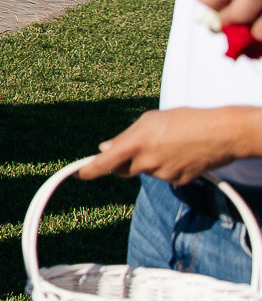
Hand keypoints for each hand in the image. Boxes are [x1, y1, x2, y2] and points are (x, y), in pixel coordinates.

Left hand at [78, 106, 261, 185]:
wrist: (221, 133)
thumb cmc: (184, 120)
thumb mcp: (150, 120)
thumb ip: (125, 136)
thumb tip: (105, 148)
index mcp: (135, 144)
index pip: (104, 164)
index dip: (88, 171)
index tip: (79, 174)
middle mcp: (146, 163)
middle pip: (123, 169)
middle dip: (123, 162)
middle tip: (139, 146)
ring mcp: (162, 174)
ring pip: (146, 171)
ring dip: (150, 161)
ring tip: (170, 143)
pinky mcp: (177, 181)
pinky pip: (164, 176)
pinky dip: (167, 167)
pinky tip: (181, 153)